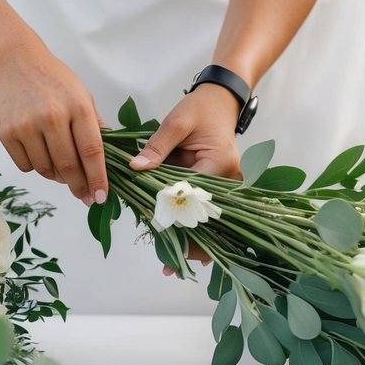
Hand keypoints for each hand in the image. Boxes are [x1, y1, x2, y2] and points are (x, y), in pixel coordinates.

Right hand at [0, 41, 107, 205]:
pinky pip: (26, 165)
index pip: (92, 152)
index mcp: (77, 107)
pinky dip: (36, 167)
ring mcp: (27, 126)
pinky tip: (41, 155)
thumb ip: (96, 125)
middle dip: (79, 186)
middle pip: (68, 166)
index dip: (98, 179)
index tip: (102, 196)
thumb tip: (110, 157)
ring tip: (62, 171)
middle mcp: (52, 117)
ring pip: (46, 170)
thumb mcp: (82, 95)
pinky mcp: (7, 133)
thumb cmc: (53, 79)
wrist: (14, 63)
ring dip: (57, 177)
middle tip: (85, 196)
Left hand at [128, 85, 242, 278]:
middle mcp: (228, 180)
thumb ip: (157, 146)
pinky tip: (178, 247)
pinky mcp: (217, 186)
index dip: (176, 216)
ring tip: (171, 265)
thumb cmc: (200, 107)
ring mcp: (226, 186)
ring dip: (192, 241)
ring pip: (208, 221)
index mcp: (219, 164)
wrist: (221, 99)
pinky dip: (192, 227)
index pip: (194, 197)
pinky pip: (204, 211)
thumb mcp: (176, 122)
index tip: (159, 233)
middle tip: (168, 266)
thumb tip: (136, 168)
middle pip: (207, 219)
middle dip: (189, 243)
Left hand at [129, 83, 243, 178]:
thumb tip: (136, 167)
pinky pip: (189, 180)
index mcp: (221, 163)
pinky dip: (173, 175)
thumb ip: (157, 147)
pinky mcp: (212, 174)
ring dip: (168, 181)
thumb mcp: (176, 123)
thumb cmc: (203, 107)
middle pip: (189, 191)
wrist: (219, 99)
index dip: (165, 188)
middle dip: (164, 186)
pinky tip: (160, 169)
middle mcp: (226, 174)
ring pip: (187, 187)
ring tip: (146, 174)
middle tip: (139, 180)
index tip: (142, 184)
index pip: (189, 187)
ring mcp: (220, 176)